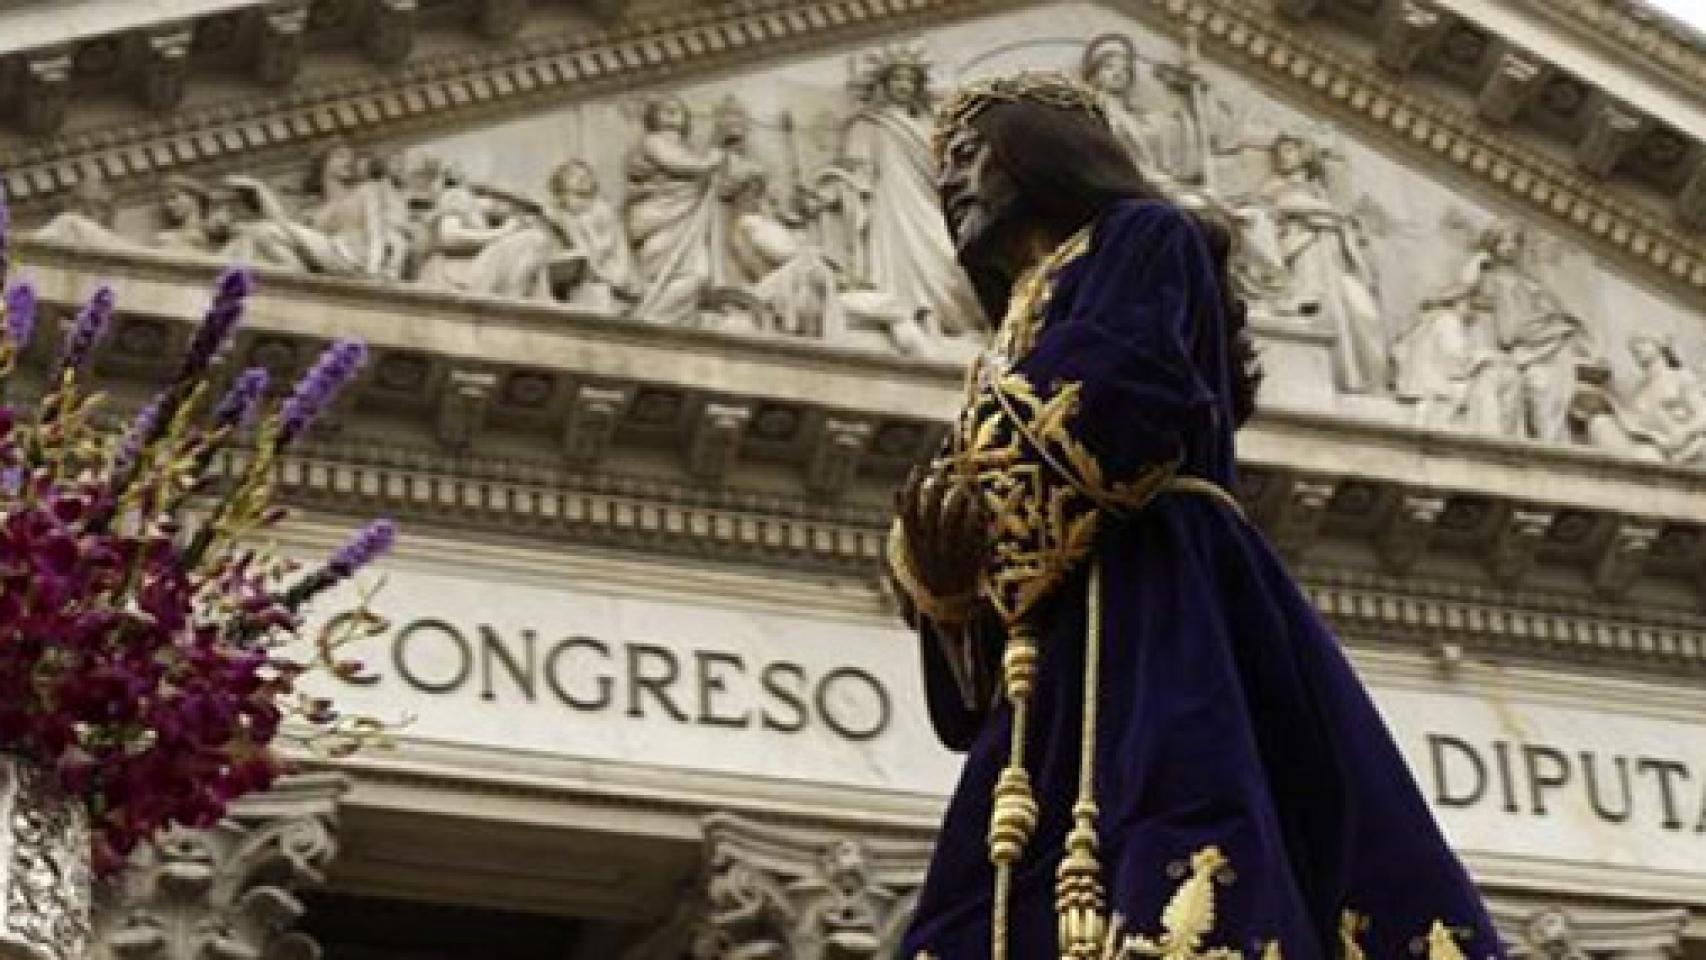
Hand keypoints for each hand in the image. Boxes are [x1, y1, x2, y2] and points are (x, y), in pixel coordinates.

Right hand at [895, 467, 988, 610]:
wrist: (948, 606)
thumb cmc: (927, 577)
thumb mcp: (909, 557)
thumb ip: (903, 531)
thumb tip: (896, 500)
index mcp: (913, 546)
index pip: (908, 510)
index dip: (912, 487)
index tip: (917, 468)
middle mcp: (928, 548)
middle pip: (931, 509)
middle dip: (936, 485)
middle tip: (943, 469)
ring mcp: (949, 552)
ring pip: (952, 517)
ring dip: (957, 496)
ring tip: (962, 482)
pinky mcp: (968, 557)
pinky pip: (973, 531)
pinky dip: (975, 514)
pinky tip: (977, 501)